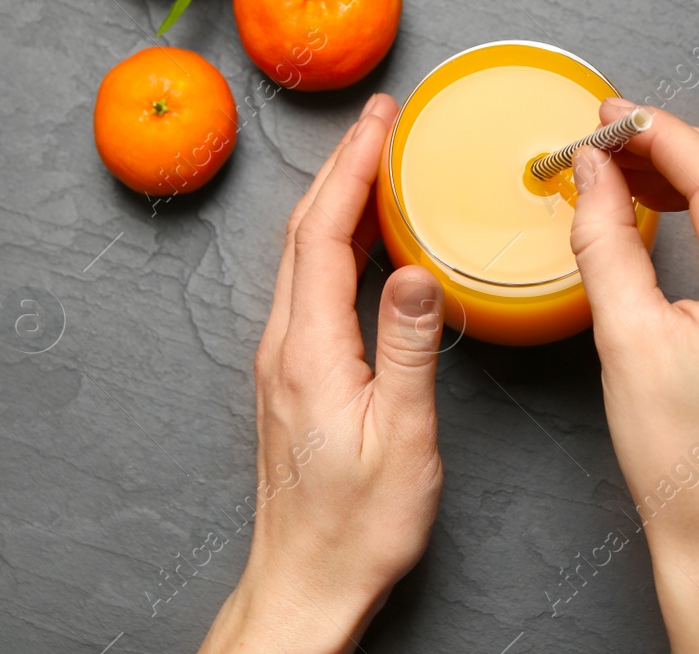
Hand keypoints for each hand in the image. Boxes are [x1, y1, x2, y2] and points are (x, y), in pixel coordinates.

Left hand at [199, 93, 447, 653]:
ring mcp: (281, 358)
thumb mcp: (402, 438)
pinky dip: (336, 243)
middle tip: (379, 120)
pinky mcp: (290, 374)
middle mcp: (283, 343)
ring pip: (302, 255)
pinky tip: (366, 241)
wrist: (304, 579)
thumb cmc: (356, 524)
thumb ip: (408, 348)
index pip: (324, 232)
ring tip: (375, 160)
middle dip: (341, 165)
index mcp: (308, 349)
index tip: (379, 120)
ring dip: (336, 199)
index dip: (351, 167)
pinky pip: (308, 286)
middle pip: (304, 231)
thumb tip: (416, 269)